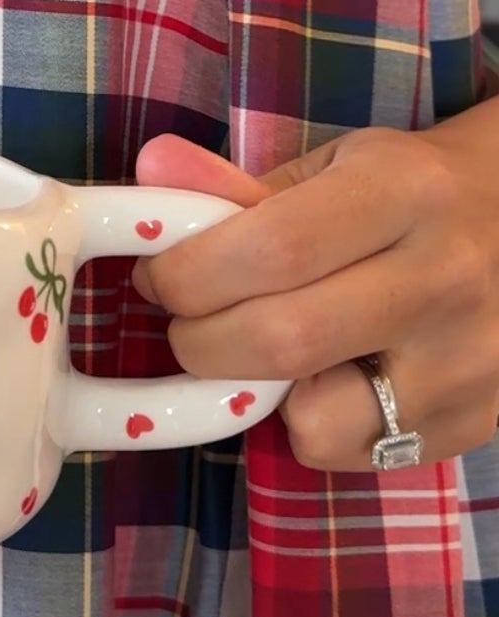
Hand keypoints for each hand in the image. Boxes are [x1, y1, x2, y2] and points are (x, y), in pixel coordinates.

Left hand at [130, 122, 498, 471]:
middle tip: (187, 323)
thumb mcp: (332, 164)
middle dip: (201, 342)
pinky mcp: (479, 420)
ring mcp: (470, 361)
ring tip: (266, 353)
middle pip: (282, 340)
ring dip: (261, 395)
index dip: (189, 274)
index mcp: (401, 193)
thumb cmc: (405, 188)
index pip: (269, 249)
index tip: (158, 277)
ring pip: (318, 420)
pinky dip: (317, 424)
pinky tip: (329, 376)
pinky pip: (357, 453)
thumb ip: (236, 184)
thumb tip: (150, 171)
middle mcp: (444, 278)